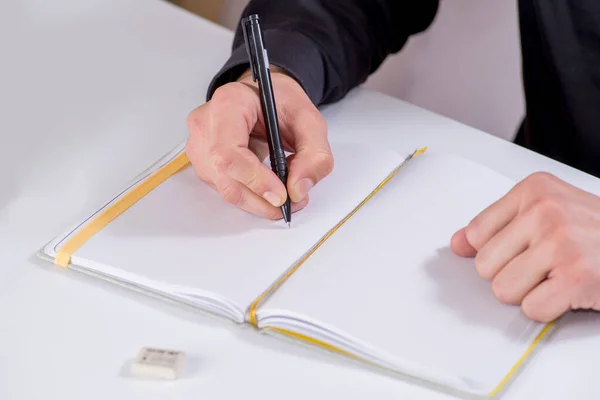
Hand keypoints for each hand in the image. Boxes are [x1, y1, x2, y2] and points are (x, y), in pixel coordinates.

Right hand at [185, 67, 332, 218]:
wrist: (263, 97)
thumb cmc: (280, 103)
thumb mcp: (310, 120)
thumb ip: (314, 154)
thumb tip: (298, 190)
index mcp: (228, 104)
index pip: (228, 152)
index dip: (254, 179)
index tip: (281, 195)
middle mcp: (205, 125)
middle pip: (226, 177)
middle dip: (262, 198)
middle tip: (292, 202)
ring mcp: (200, 146)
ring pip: (226, 189)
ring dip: (259, 201)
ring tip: (286, 193)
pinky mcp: (204, 163)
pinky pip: (226, 190)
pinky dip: (252, 196)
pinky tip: (269, 187)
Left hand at [451, 172, 599, 321]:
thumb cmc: (597, 231)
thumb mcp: (547, 211)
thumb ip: (498, 225)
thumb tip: (458, 244)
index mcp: (534, 190)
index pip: (475, 234)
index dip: (495, 252)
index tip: (520, 250)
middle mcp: (545, 211)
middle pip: (484, 266)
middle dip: (512, 274)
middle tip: (545, 265)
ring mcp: (562, 242)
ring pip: (502, 289)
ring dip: (530, 292)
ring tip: (557, 276)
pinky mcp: (577, 276)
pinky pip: (531, 308)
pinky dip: (549, 309)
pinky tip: (568, 291)